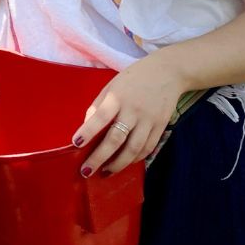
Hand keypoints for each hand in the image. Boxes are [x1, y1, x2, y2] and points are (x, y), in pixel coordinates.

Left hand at [72, 50, 186, 174]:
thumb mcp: (111, 86)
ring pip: (134, 148)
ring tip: (105, 172)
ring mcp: (149, 119)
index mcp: (117, 97)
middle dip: (99, 157)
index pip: (100, 116)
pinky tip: (125, 163)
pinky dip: (135, 158)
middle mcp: (133, 110)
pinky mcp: (161, 126)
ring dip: (118, 164)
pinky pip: (147, 148)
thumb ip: (98, 106)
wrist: (168, 72)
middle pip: (116, 138)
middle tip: (86, 171)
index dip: (88, 131)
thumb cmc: (133, 79)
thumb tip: (87, 127)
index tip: (76, 143)